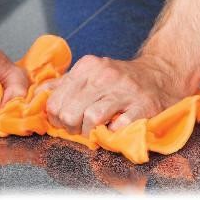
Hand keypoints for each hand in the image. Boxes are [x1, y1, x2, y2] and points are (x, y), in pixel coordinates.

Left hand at [45, 54, 188, 135]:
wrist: (160, 75)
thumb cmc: (120, 79)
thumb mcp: (90, 72)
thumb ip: (64, 83)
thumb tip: (38, 92)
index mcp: (87, 67)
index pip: (55, 100)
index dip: (55, 117)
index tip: (64, 121)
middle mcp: (104, 76)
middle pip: (70, 112)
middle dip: (70, 127)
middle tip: (78, 129)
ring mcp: (124, 90)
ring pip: (91, 118)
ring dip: (89, 131)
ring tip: (94, 130)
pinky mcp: (143, 105)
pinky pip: (119, 125)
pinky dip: (112, 133)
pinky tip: (113, 128)